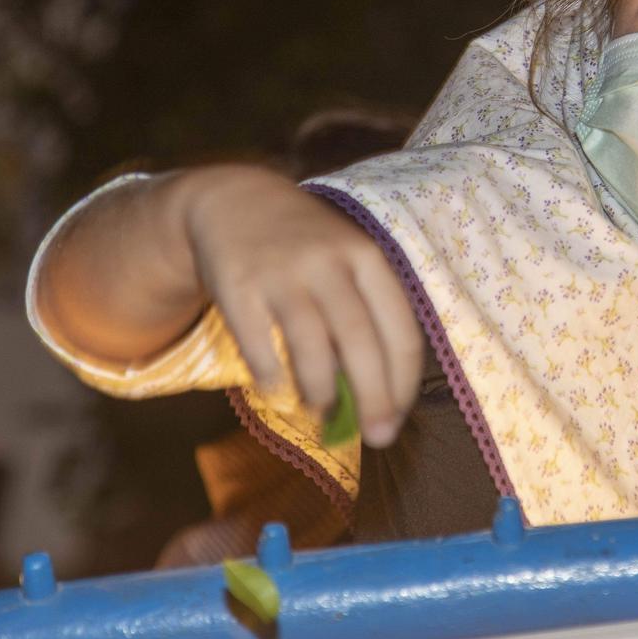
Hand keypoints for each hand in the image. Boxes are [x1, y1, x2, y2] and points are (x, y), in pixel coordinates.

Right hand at [176, 166, 423, 445]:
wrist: (233, 200)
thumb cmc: (306, 248)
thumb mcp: (346, 261)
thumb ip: (365, 316)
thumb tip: (378, 398)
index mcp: (367, 258)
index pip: (400, 329)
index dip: (404, 382)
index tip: (399, 418)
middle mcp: (329, 263)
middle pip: (360, 341)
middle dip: (374, 397)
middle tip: (379, 438)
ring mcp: (282, 273)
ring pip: (311, 347)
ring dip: (321, 391)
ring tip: (323, 412)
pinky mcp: (238, 286)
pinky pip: (258, 346)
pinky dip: (271, 377)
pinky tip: (276, 389)